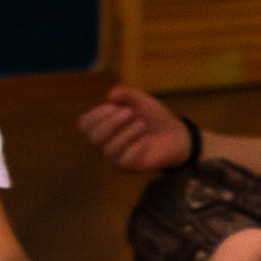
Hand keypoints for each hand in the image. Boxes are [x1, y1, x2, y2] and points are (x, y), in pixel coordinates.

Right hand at [77, 85, 193, 171]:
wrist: (175, 133)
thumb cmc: (152, 117)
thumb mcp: (140, 100)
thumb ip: (125, 94)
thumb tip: (110, 95)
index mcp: (102, 125)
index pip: (84, 124)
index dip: (96, 114)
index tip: (114, 106)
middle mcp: (105, 141)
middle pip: (93, 136)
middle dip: (110, 123)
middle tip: (130, 113)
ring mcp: (116, 155)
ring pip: (109, 149)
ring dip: (126, 134)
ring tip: (142, 124)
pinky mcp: (129, 166)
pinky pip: (123, 162)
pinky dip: (134, 149)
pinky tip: (145, 141)